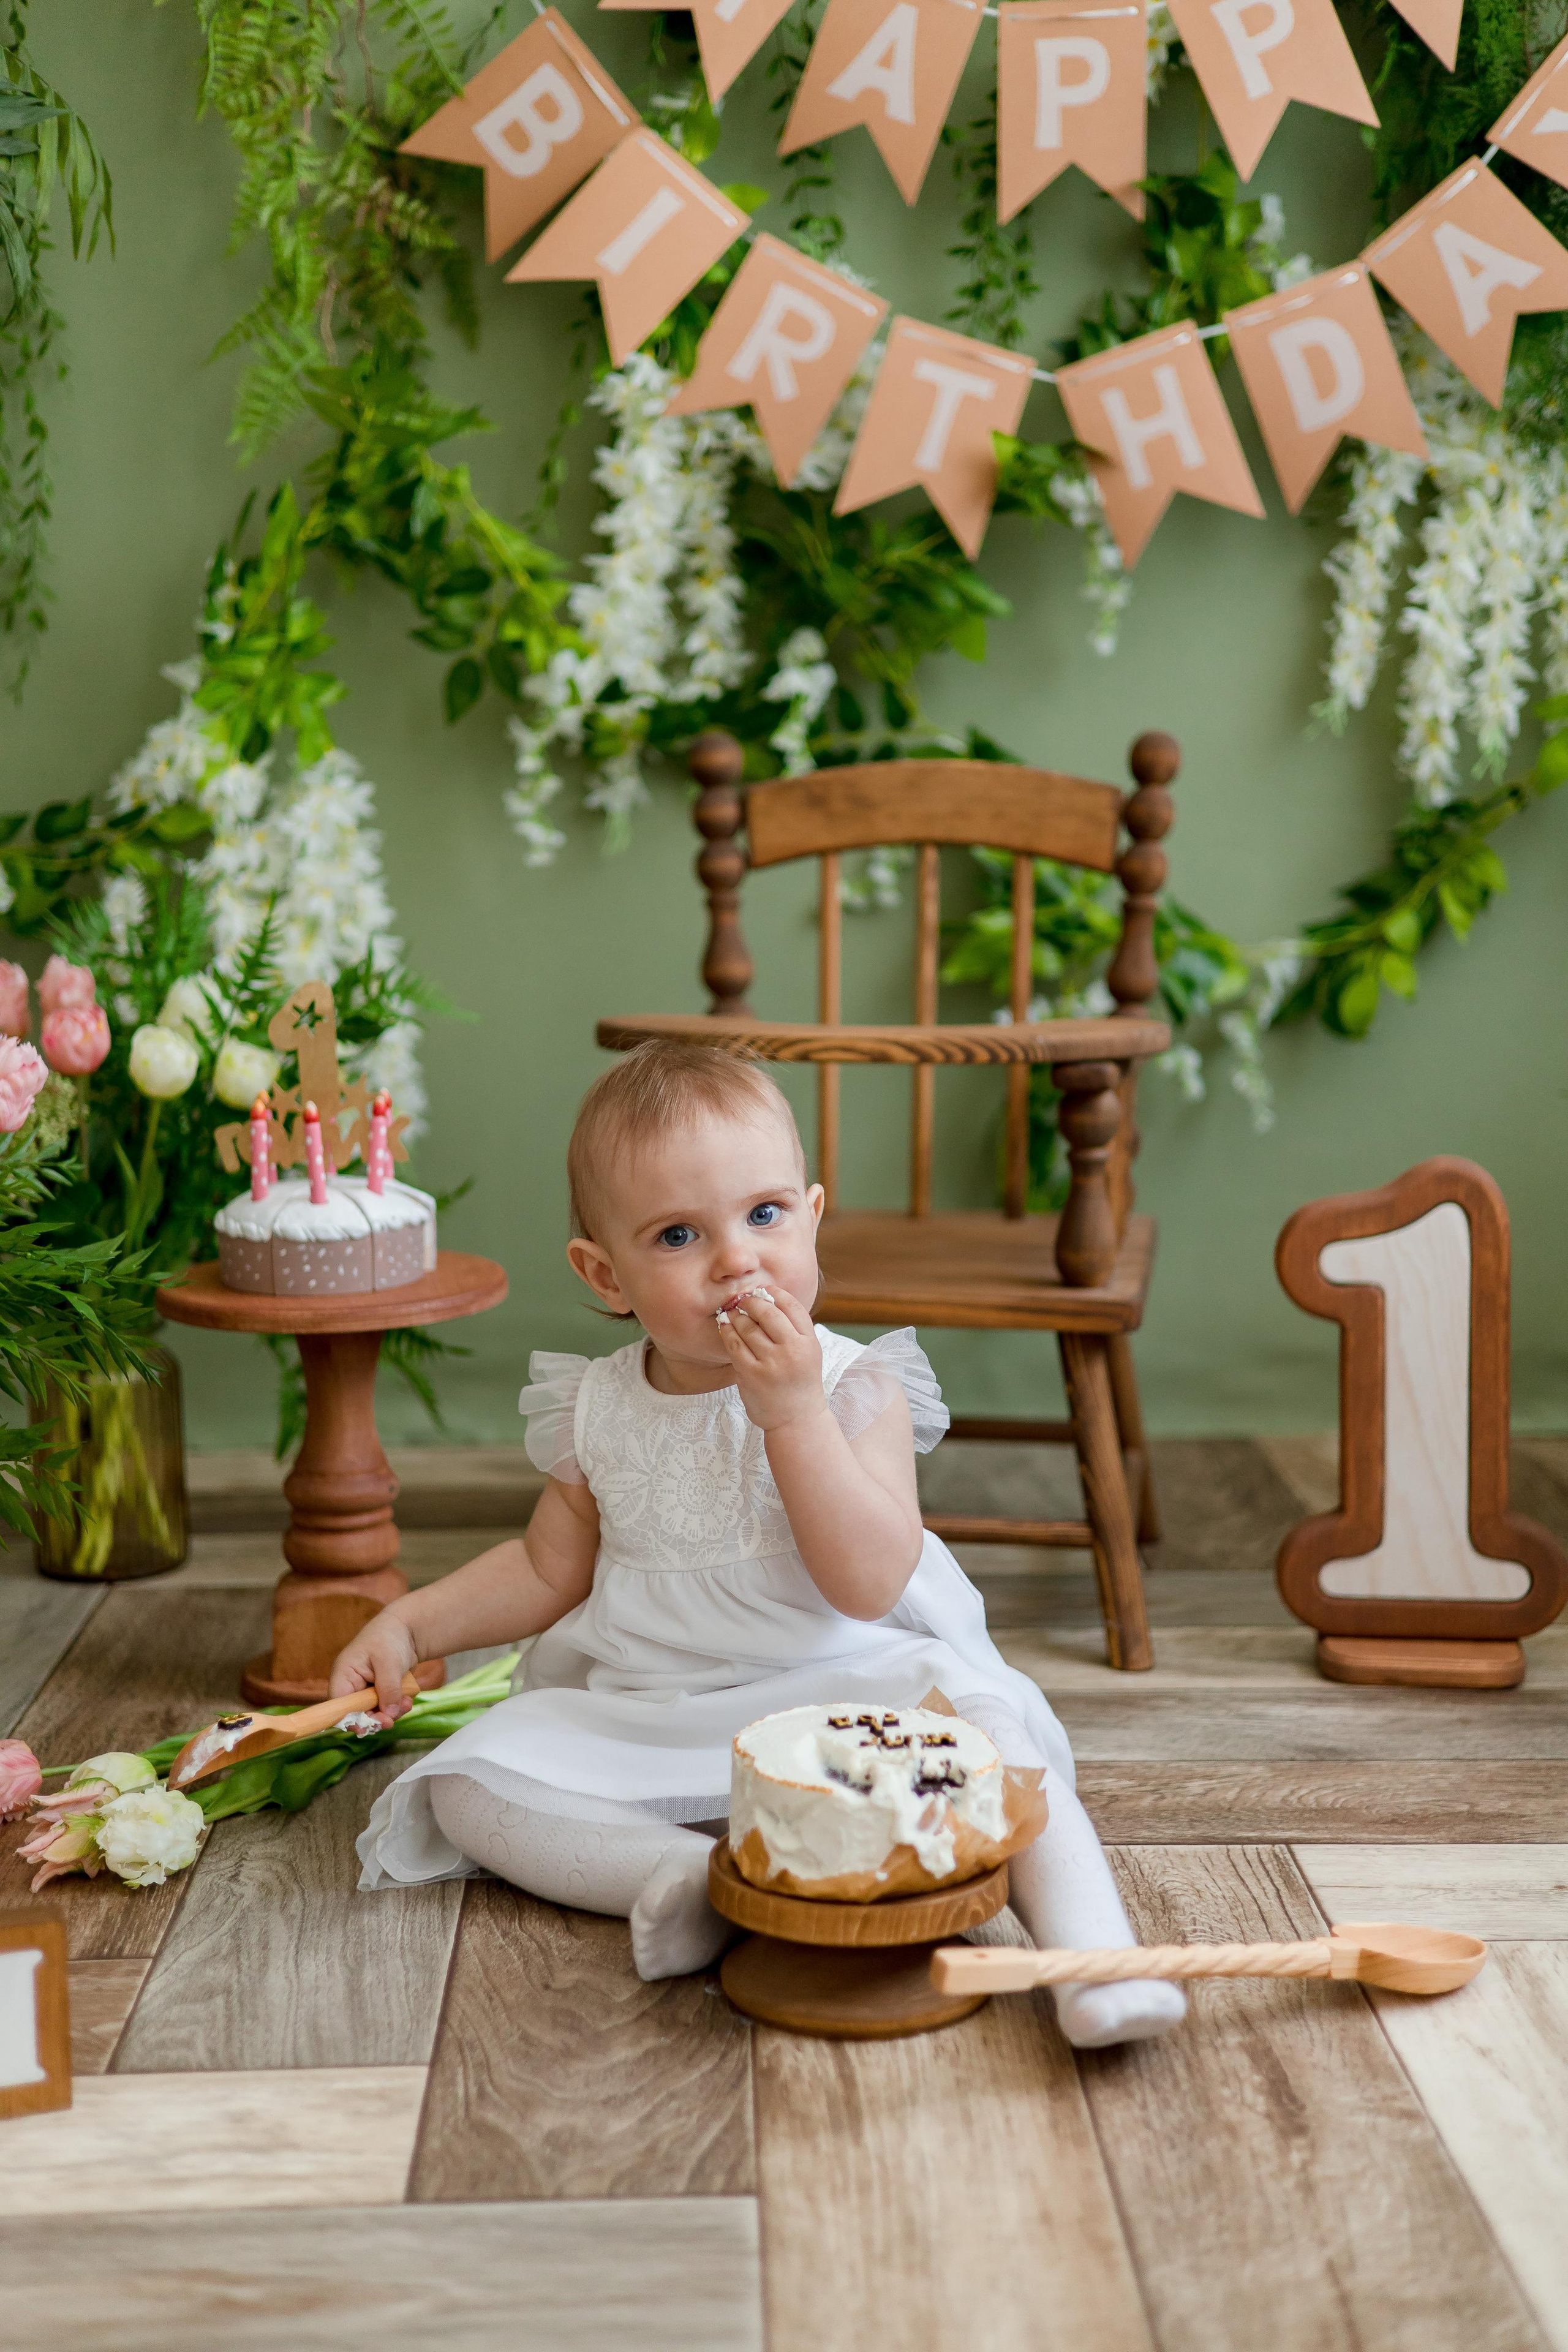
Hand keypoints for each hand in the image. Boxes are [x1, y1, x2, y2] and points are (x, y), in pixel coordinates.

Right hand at [329, 1608, 419, 1721]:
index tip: (365, 1728)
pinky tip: (408, 1700)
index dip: (349, 1719)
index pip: (338, 1705)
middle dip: (375, 1718)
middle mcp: (352, 1686)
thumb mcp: (389, 1662)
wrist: (406, 1630)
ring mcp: (366, 1691)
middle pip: (356, 1713)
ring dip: (390, 1714)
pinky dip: (397, 1708)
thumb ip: (388, 1688)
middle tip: (391, 1721)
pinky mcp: (380, 1693)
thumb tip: (389, 1714)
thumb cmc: (389, 1638)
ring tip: (406, 1704)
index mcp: (344, 1675)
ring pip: (373, 1713)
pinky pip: (385, 1708)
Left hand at [717, 1286, 825, 1431]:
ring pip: (748, 1327)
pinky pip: (734, 1345)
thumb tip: (768, 1299)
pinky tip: (725, 1327)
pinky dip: (727, 1332)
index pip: (792, 1306)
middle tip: (743, 1300)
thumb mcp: (809, 1353)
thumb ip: (794, 1329)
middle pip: (768, 1312)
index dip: (775, 1293)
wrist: (796, 1419)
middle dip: (751, 1301)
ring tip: (732, 1312)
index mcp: (809, 1343)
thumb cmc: (800, 1383)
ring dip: (737, 1315)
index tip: (764, 1290)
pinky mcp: (751, 1374)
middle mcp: (792, 1350)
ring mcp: (771, 1363)